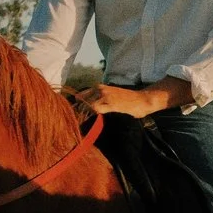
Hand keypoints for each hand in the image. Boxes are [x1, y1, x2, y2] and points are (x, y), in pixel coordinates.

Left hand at [70, 77, 197, 118]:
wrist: (143, 99)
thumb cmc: (129, 101)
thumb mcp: (112, 98)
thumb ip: (101, 103)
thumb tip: (90, 110)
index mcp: (98, 87)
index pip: (80, 96)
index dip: (74, 106)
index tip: (69, 116)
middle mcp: (99, 89)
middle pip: (80, 100)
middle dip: (74, 111)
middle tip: (68, 123)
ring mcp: (104, 95)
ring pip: (85, 104)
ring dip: (79, 114)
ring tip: (74, 125)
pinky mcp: (109, 103)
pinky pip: (94, 109)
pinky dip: (88, 116)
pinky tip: (84, 123)